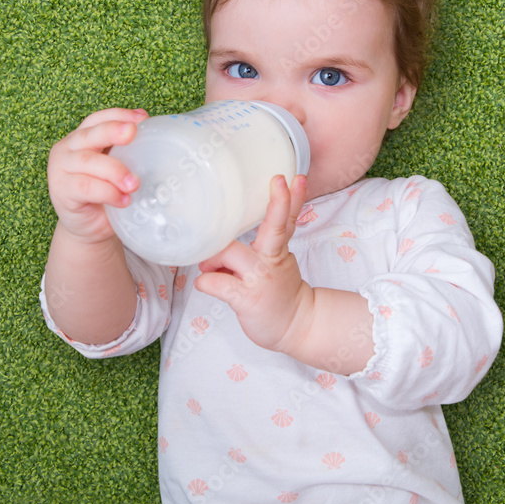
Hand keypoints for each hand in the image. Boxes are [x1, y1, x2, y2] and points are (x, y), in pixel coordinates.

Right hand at [47, 108, 147, 243]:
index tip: (142, 119)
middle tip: (132, 133)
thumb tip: (157, 138)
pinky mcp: (61, 191)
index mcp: (83, 138)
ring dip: (114, 170)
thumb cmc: (106, 194)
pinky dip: (107, 192)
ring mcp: (60, 169)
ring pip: (87, 161)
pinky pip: (85, 186)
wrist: (90, 228)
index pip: (98, 119)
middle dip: (113, 131)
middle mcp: (68, 148)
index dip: (119, 115)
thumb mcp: (117, 170)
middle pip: (90, 134)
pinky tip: (123, 200)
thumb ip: (128, 154)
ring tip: (134, 184)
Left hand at [194, 174, 314, 354]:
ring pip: (233, 253)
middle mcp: (271, 260)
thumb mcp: (274, 264)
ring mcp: (260, 279)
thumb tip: (219, 246)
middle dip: (280, 203)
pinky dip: (206, 282)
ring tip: (208, 266)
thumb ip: (253, 249)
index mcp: (277, 250)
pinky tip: (206, 283)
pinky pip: (217, 283)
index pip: (285, 219)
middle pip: (276, 227)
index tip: (293, 178)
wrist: (298, 325)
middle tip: (280, 181)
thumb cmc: (279, 293)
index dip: (290, 198)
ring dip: (214, 257)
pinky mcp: (247, 299)